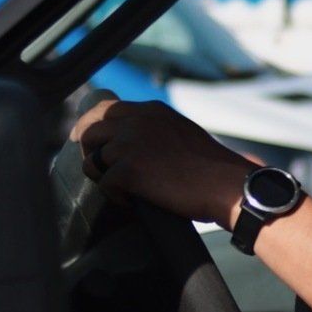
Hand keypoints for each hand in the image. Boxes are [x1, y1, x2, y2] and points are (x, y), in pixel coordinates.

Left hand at [73, 94, 249, 229]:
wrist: (226, 186)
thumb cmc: (211, 168)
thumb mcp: (181, 132)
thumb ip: (155, 130)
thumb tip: (131, 142)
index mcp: (151, 111)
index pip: (106, 109)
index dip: (92, 126)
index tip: (85, 140)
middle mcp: (137, 121)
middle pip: (89, 130)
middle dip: (87, 150)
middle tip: (94, 169)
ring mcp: (130, 144)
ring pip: (92, 160)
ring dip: (103, 178)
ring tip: (123, 190)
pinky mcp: (128, 169)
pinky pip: (105, 184)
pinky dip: (117, 197)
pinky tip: (134, 203)